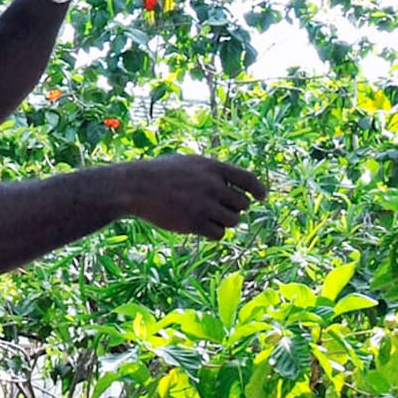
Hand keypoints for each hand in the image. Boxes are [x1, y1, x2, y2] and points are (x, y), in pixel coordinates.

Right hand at [121, 155, 269, 240]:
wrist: (135, 187)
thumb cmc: (162, 174)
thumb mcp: (189, 163)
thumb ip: (213, 173)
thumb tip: (239, 187)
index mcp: (212, 167)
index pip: (247, 179)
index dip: (258, 189)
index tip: (262, 197)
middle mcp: (212, 185)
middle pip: (242, 204)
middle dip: (233, 208)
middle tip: (218, 207)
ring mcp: (204, 205)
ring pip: (233, 221)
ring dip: (224, 221)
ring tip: (206, 215)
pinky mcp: (195, 223)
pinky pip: (219, 234)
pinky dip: (214, 232)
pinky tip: (201, 226)